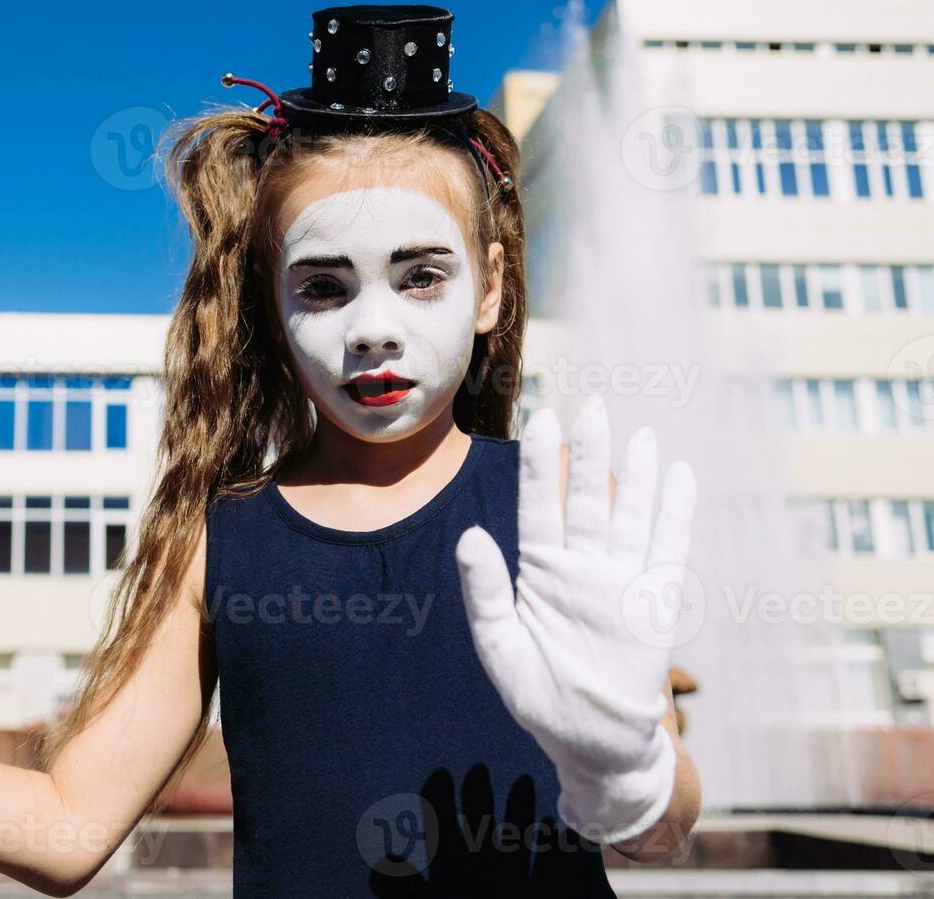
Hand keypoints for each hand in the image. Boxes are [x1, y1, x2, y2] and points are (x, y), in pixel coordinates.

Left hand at [455, 397, 695, 843]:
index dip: (539, 462)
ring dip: (634, 475)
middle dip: (589, 453)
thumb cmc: (538, 697)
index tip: (541, 417)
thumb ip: (484, 592)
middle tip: (592, 404)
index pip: (538, 505)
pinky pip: (668, 548)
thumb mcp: (499, 647)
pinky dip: (675, 512)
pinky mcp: (655, 603)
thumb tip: (469, 536)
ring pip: (628, 515)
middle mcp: (582, 568)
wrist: (593, 742)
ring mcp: (621, 582)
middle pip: (586, 499)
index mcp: (540, 573)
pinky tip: (678, 475)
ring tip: (639, 431)